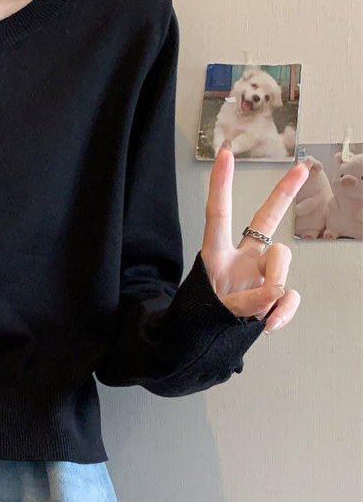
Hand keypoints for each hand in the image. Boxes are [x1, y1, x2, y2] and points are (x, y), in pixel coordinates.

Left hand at [200, 140, 309, 334]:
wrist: (205, 347)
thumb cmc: (200, 322)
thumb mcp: (213, 310)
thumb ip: (245, 302)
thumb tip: (275, 293)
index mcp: (215, 256)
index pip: (218, 214)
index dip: (221, 185)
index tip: (225, 154)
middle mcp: (240, 259)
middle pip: (265, 221)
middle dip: (283, 194)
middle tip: (301, 168)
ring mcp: (260, 275)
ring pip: (282, 262)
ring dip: (274, 285)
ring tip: (254, 311)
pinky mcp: (275, 293)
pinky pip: (290, 295)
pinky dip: (284, 311)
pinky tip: (269, 324)